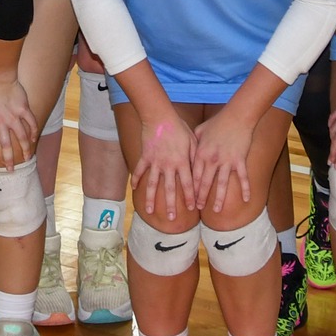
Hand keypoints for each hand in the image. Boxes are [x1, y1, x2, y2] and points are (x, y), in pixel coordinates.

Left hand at [0, 76, 35, 169]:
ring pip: (21, 137)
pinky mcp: (23, 109)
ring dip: (24, 149)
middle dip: (7, 160)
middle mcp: (1, 123)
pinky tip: (34, 139)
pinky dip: (33, 132)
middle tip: (10, 170)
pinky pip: (31, 123)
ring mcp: (14, 116)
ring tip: (27, 158)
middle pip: (5, 145)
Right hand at [131, 104, 195, 221]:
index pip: (188, 183)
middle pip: (170, 188)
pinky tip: (134, 189)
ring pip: (153, 184)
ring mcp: (155, 162)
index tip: (192, 209)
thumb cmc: (179, 127)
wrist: (160, 116)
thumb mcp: (193, 141)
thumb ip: (196, 157)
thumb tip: (202, 171)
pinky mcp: (145, 156)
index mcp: (182, 161)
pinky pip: (139, 170)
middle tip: (171, 219)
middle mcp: (168, 165)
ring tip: (150, 211)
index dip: (190, 197)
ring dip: (151, 199)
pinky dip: (136, 179)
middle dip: (171, 204)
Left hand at [191, 106, 255, 214]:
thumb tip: (186, 149)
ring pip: (221, 184)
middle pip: (204, 182)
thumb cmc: (218, 122)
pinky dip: (245, 189)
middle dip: (200, 197)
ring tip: (216, 210)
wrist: (237, 116)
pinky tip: (247, 199)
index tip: (187, 197)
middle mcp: (212, 159)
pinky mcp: (239, 160)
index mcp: (201, 153)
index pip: (193, 174)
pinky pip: (243, 177)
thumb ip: (193, 142)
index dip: (189, 188)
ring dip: (218, 198)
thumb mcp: (200, 130)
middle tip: (197, 208)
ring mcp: (226, 161)